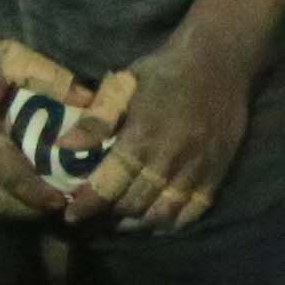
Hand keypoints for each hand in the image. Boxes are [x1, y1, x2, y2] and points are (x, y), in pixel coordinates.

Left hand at [85, 41, 252, 235]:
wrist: (220, 59)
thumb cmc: (165, 70)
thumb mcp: (124, 84)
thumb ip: (97, 119)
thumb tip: (65, 146)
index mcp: (142, 136)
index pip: (108, 185)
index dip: (87, 204)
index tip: (71, 214)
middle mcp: (169, 159)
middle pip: (134, 204)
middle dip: (108, 215)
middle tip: (94, 216)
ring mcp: (196, 169)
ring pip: (163, 214)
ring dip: (138, 224)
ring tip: (122, 222)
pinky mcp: (217, 172)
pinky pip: (194, 210)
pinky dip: (173, 223)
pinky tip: (157, 221)